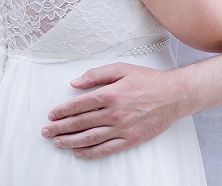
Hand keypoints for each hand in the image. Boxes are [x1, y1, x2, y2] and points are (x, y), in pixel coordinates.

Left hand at [42, 63, 184, 157]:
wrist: (174, 96)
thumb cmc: (149, 81)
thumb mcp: (123, 69)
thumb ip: (97, 74)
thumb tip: (75, 83)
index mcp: (110, 94)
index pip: (79, 105)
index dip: (62, 111)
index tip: (52, 115)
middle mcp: (114, 113)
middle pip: (80, 123)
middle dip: (60, 128)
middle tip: (47, 131)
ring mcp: (122, 128)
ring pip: (89, 138)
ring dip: (70, 141)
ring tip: (57, 142)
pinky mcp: (130, 139)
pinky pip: (106, 149)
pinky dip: (90, 152)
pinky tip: (78, 152)